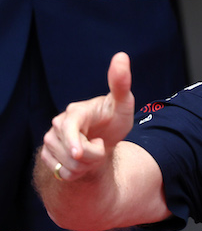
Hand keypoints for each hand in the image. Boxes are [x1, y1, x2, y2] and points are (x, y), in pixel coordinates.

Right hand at [40, 52, 134, 182]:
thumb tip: (121, 56)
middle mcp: (58, 125)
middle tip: (101, 145)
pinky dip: (77, 172)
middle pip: (72, 152)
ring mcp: (51, 141)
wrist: (105, 139)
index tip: (79, 153)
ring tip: (93, 152)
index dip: (72, 141)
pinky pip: (63, 173)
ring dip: (86, 165)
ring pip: (68, 165)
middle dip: (92, 155)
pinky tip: (83, 162)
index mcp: (75, 112)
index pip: (68, 127)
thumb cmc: (114, 119)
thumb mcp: (123, 103)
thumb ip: (120, 83)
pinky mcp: (48, 155)